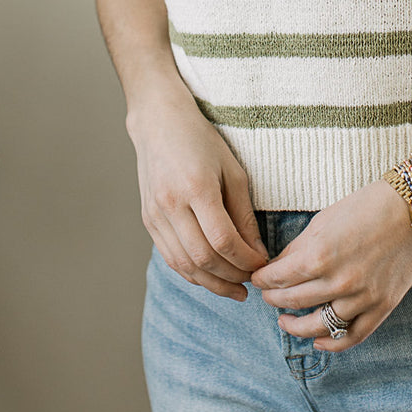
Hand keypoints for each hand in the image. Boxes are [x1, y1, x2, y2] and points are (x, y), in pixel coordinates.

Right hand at [127, 84, 268, 299]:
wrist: (158, 122)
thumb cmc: (201, 141)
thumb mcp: (232, 170)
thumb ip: (243, 213)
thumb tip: (257, 250)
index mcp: (196, 188)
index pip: (223, 241)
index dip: (246, 260)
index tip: (263, 263)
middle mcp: (171, 204)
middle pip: (203, 258)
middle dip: (231, 276)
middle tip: (252, 281)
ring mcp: (155, 214)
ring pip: (184, 264)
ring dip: (212, 283)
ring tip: (235, 289)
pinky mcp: (148, 220)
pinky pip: (170, 257)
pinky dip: (192, 272)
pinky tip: (210, 276)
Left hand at [249, 179, 411, 351]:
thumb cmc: (367, 206)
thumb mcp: (324, 220)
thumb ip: (299, 247)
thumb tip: (277, 267)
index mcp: (319, 255)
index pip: (278, 277)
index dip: (263, 279)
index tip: (258, 278)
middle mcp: (338, 281)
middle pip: (292, 301)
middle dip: (273, 298)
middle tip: (268, 294)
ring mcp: (362, 298)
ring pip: (317, 325)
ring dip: (294, 325)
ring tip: (284, 319)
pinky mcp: (382, 307)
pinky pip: (352, 336)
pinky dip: (332, 343)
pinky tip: (318, 340)